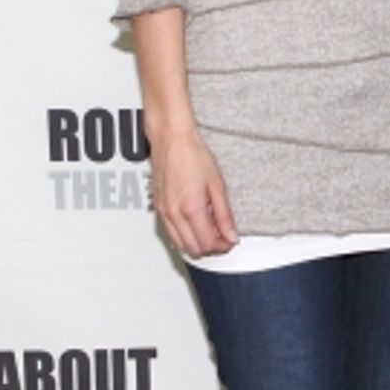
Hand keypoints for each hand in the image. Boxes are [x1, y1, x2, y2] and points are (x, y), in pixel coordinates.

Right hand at [150, 126, 237, 257]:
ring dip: (197, 243)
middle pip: (193, 249)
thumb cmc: (192, 155)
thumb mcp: (217, 186)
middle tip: (223, 237)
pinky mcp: (159, 209)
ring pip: (180, 245)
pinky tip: (197, 223)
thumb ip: (224, 215)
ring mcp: (163, 212)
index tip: (231, 240)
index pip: (208, 243)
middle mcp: (173, 213)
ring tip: (211, 229)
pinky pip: (171, 233)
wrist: (172, 140)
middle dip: (211, 248)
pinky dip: (185, 235)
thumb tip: (231, 236)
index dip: (223, 246)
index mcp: (191, 208)